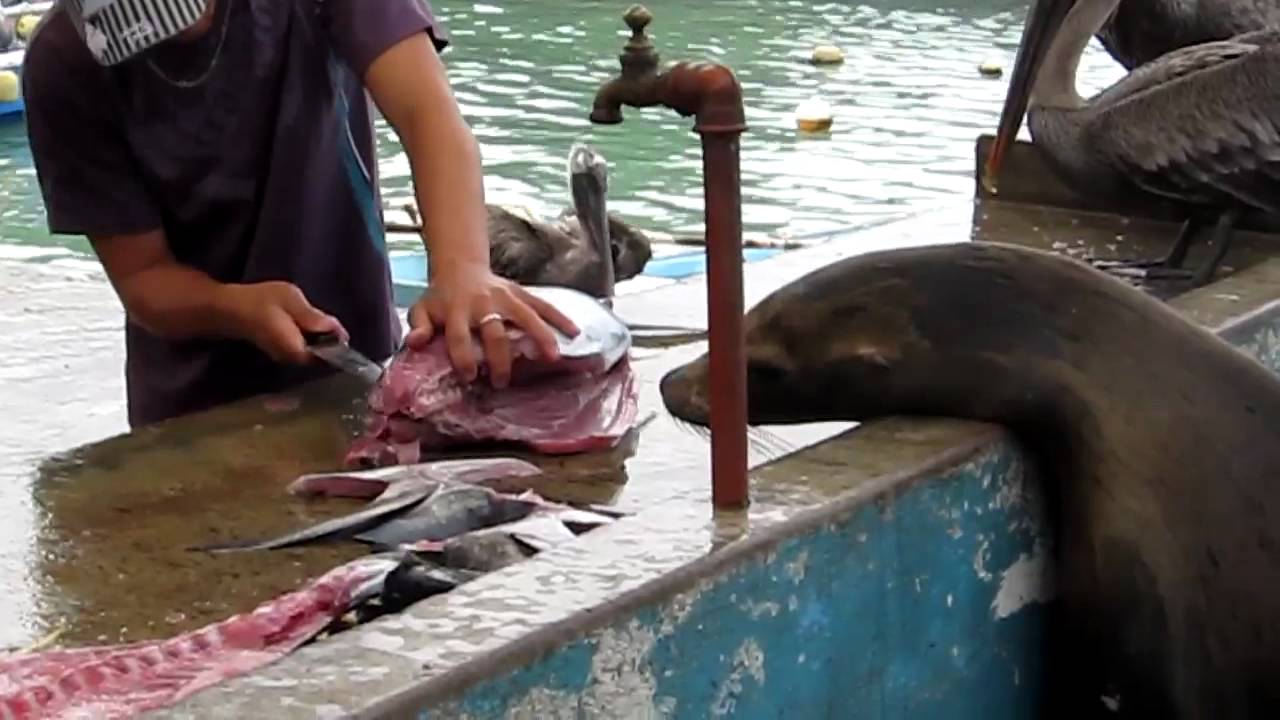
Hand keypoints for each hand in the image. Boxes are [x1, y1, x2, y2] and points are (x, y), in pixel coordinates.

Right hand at [219, 281, 346, 364]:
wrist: (226, 309)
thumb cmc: (258, 301)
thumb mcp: (290, 298)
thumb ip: (312, 316)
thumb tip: (336, 329)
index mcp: (297, 350)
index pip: (329, 355)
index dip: (338, 341)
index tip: (339, 328)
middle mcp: (292, 360)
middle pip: (321, 355)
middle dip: (330, 341)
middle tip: (331, 323)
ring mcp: (284, 358)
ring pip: (311, 352)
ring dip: (318, 339)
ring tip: (320, 322)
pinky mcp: (279, 351)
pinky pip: (301, 348)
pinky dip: (307, 338)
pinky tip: (305, 325)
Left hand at [406, 261, 579, 388]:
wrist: (461, 267)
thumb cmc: (442, 296)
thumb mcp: (422, 309)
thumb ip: (420, 326)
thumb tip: (415, 343)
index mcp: (457, 309)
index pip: (459, 336)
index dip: (463, 358)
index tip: (470, 377)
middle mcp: (483, 303)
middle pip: (495, 331)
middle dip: (500, 357)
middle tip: (502, 381)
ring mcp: (505, 297)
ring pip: (526, 316)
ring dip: (540, 336)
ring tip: (553, 357)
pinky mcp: (521, 293)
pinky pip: (542, 305)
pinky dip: (559, 317)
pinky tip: (574, 332)